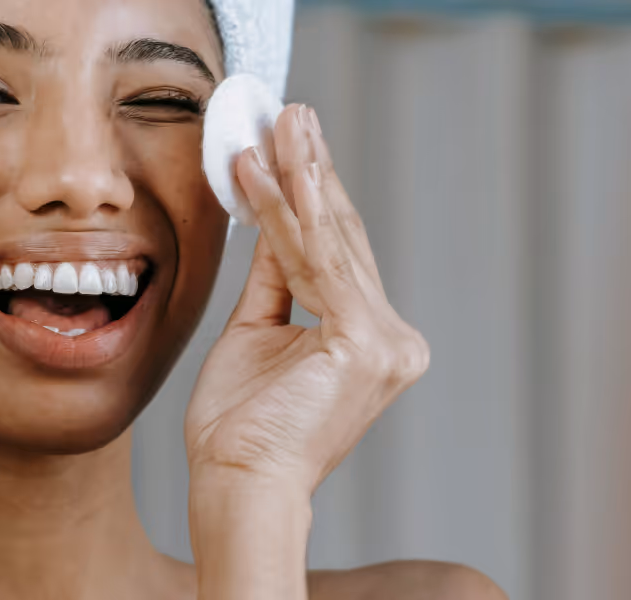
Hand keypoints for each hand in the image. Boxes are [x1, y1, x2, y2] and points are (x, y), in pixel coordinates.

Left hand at [186, 104, 429, 491]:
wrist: (237, 482)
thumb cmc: (241, 424)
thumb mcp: (257, 331)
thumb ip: (276, 276)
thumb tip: (274, 217)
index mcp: (371, 341)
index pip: (339, 254)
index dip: (312, 196)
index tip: (289, 144)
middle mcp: (393, 340)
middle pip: (344, 238)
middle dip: (312, 170)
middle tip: (293, 113)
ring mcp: (387, 343)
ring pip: (331, 241)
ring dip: (300, 174)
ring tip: (281, 122)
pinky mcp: (366, 343)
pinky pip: (318, 262)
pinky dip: (286, 211)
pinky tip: (265, 168)